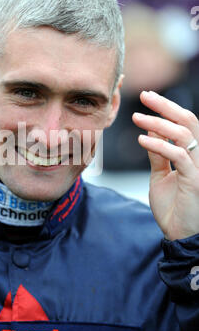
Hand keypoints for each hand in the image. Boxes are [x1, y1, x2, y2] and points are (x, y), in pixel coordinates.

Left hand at [132, 91, 198, 240]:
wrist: (179, 235)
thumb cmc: (173, 207)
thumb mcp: (160, 176)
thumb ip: (158, 154)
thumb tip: (150, 130)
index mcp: (192, 155)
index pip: (184, 124)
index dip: (167, 108)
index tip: (146, 97)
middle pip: (188, 122)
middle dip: (166, 106)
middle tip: (144, 95)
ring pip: (184, 134)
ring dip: (159, 123)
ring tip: (137, 117)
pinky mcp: (195, 180)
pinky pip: (178, 156)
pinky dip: (159, 146)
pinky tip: (141, 140)